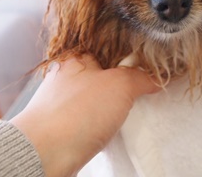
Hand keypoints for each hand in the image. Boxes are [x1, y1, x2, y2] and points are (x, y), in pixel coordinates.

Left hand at [11, 55, 159, 176]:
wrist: (45, 154)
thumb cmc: (75, 112)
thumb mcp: (119, 85)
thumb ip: (141, 77)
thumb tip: (156, 77)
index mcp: (76, 56)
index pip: (109, 45)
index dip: (132, 52)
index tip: (153, 61)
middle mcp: (67, 77)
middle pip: (106, 72)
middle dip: (126, 79)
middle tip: (148, 85)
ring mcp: (65, 103)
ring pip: (99, 97)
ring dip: (116, 104)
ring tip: (135, 107)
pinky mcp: (65, 126)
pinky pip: (93, 118)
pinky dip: (106, 122)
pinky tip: (117, 126)